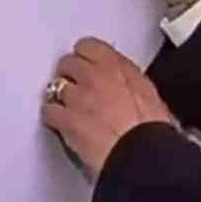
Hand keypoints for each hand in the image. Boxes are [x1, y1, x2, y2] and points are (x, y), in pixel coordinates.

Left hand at [42, 38, 175, 176]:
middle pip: (68, 63)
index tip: (83, 61)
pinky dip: (52, 117)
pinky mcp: (66, 119)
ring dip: (60, 95)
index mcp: (119, 68)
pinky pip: (49, 111)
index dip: (83, 55)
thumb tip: (129, 89)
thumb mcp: (150, 97)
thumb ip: (130, 84)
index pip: (89, 46)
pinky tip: (59, 122)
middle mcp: (96, 77)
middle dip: (69, 74)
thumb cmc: (151, 132)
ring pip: (55, 85)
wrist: (142, 155)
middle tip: (73, 84)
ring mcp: (79, 97)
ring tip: (66, 106)